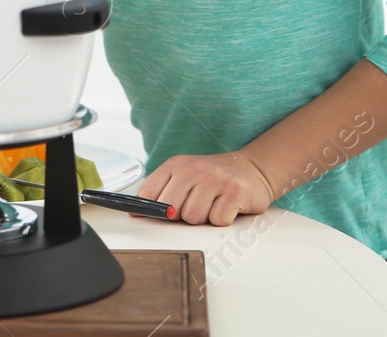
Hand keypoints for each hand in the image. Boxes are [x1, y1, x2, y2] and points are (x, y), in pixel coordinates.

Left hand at [137, 151, 275, 225]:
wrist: (250, 169)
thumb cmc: (212, 178)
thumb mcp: (183, 177)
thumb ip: (160, 192)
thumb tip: (136, 212)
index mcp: (176, 165)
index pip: (148, 193)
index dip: (151, 209)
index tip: (158, 214)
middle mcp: (194, 169)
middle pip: (171, 210)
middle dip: (181, 216)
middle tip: (195, 207)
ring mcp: (216, 179)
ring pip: (194, 217)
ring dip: (203, 218)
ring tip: (212, 205)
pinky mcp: (236, 192)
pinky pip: (218, 220)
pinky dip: (222, 219)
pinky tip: (226, 207)